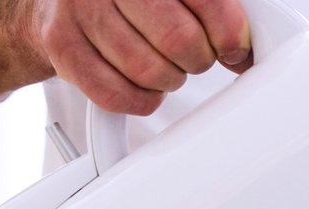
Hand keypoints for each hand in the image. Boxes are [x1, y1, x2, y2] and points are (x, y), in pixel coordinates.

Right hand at [28, 0, 251, 114]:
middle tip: (192, 57)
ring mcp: (81, 9)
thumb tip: (247, 52)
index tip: (233, 49)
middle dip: (197, 60)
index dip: (230, 35)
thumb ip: (213, 13)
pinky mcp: (61, 45)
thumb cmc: (132, 3)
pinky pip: (118, 95)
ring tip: (162, 66)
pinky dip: (140, 100)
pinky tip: (140, 83)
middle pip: (180, 40)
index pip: (208, 2)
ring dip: (168, 81)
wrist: (62, 5)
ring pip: (150, 72)